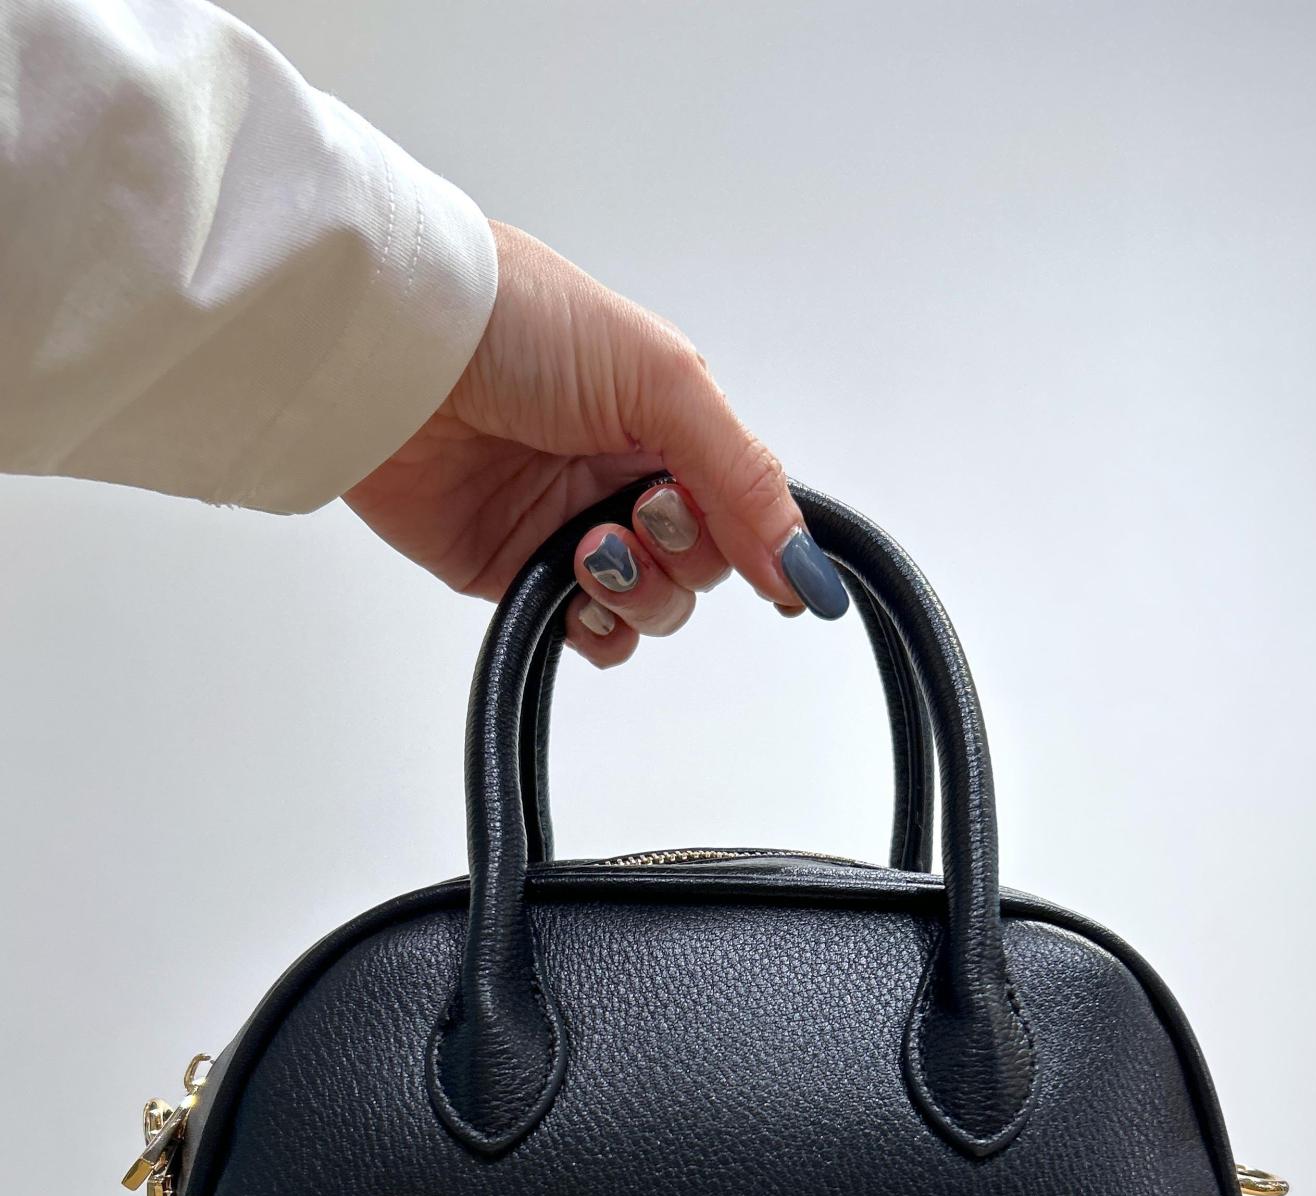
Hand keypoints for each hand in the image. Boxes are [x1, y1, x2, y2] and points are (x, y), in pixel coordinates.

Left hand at [343, 223, 846, 665]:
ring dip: (639, 593)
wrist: (396, 350)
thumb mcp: (663, 380)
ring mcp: (572, 528)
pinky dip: (597, 628)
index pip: (746, 506)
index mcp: (670, 421)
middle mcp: (625, 477)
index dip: (762, 543)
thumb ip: (743, 475)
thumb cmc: (519, 324)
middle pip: (705, 567)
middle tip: (639, 514)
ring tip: (591, 547)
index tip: (777, 577)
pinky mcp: (518, 573)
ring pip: (653, 608)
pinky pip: (589, 633)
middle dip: (684, 555)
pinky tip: (574, 591)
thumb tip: (803, 569)